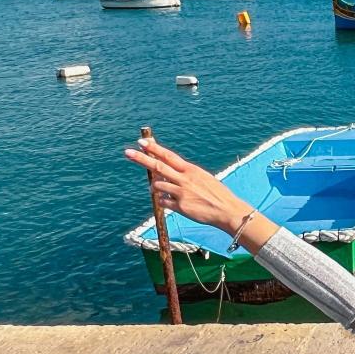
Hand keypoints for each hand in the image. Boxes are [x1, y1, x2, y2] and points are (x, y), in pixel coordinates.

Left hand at [124, 138, 253, 234]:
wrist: (227, 210)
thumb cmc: (216, 194)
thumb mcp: (203, 178)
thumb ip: (185, 174)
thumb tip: (165, 172)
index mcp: (191, 170)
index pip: (168, 156)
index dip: (154, 149)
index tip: (141, 142)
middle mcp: (184, 179)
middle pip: (158, 166)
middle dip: (141, 159)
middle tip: (127, 152)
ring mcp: (181, 193)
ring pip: (157, 186)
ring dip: (155, 187)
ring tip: (162, 189)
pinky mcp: (180, 207)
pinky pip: (163, 202)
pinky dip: (164, 201)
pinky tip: (172, 203)